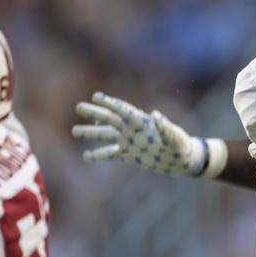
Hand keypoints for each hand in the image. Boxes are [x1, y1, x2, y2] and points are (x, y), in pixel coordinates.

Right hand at [72, 92, 207, 176]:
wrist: (180, 159)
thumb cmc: (181, 145)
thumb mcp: (176, 137)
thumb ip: (166, 128)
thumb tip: (156, 115)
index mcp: (142, 121)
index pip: (123, 110)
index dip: (110, 103)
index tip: (96, 96)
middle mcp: (131, 129)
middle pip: (109, 118)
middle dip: (94, 113)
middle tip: (78, 107)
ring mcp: (127, 141)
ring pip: (105, 135)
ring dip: (90, 132)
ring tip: (74, 131)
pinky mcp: (127, 154)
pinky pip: (109, 153)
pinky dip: (98, 155)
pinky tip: (86, 156)